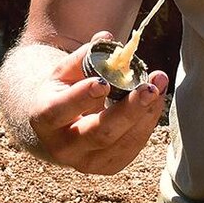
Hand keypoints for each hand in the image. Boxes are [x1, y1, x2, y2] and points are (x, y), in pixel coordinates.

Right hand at [16, 32, 169, 174]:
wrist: (54, 126)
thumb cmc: (61, 90)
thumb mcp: (64, 71)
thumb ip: (84, 55)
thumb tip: (107, 36)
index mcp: (44, 119)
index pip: (60, 111)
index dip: (81, 98)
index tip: (103, 82)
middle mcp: (63, 147)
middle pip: (99, 133)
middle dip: (128, 111)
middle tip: (149, 88)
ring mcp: (86, 162)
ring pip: (122, 142)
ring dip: (145, 114)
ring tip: (158, 85)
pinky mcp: (107, 167)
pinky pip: (132, 147)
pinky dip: (146, 123)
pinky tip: (154, 101)